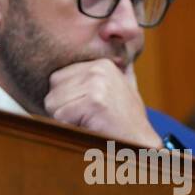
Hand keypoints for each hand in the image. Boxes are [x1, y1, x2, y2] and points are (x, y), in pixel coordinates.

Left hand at [44, 58, 160, 148]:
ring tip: (90, 123)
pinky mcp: (94, 101)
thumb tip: (109, 49)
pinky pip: (61, 116)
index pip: (57, 78)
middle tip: (87, 119)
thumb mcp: (121, 89)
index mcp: (100, 63)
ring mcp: (97, 84)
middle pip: (53, 91)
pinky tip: (90, 128)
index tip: (86, 111)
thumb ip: (108, 74)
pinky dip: (70, 128)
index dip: (65, 100)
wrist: (142, 145)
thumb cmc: (127, 122)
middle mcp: (98, 69)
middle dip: (63, 110)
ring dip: (66, 120)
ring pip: (54, 104)